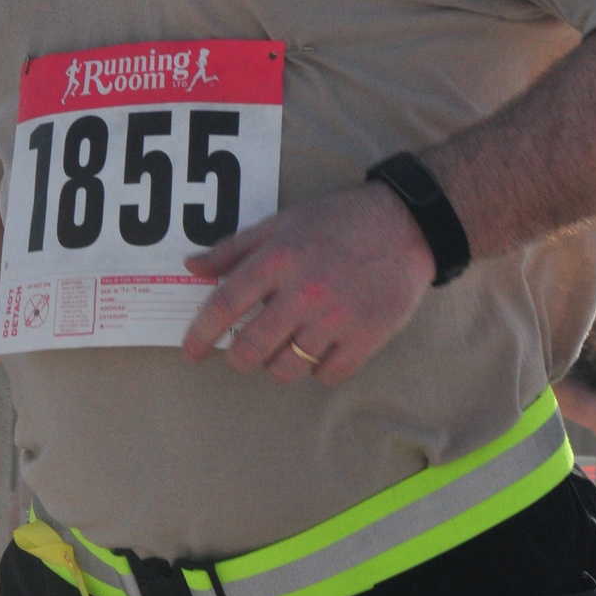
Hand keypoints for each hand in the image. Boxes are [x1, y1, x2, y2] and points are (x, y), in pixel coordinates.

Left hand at [182, 183, 434, 385]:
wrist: (405, 224)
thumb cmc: (337, 221)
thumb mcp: (281, 223)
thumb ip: (234, 248)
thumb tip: (191, 267)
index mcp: (278, 259)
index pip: (225, 304)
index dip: (200, 333)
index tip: (191, 351)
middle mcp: (304, 291)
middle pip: (250, 348)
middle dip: (238, 358)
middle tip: (241, 354)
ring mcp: (337, 317)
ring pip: (286, 368)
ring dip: (277, 364)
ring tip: (285, 347)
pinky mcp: (367, 337)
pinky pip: (327, 374)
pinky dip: (317, 369)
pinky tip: (320, 349)